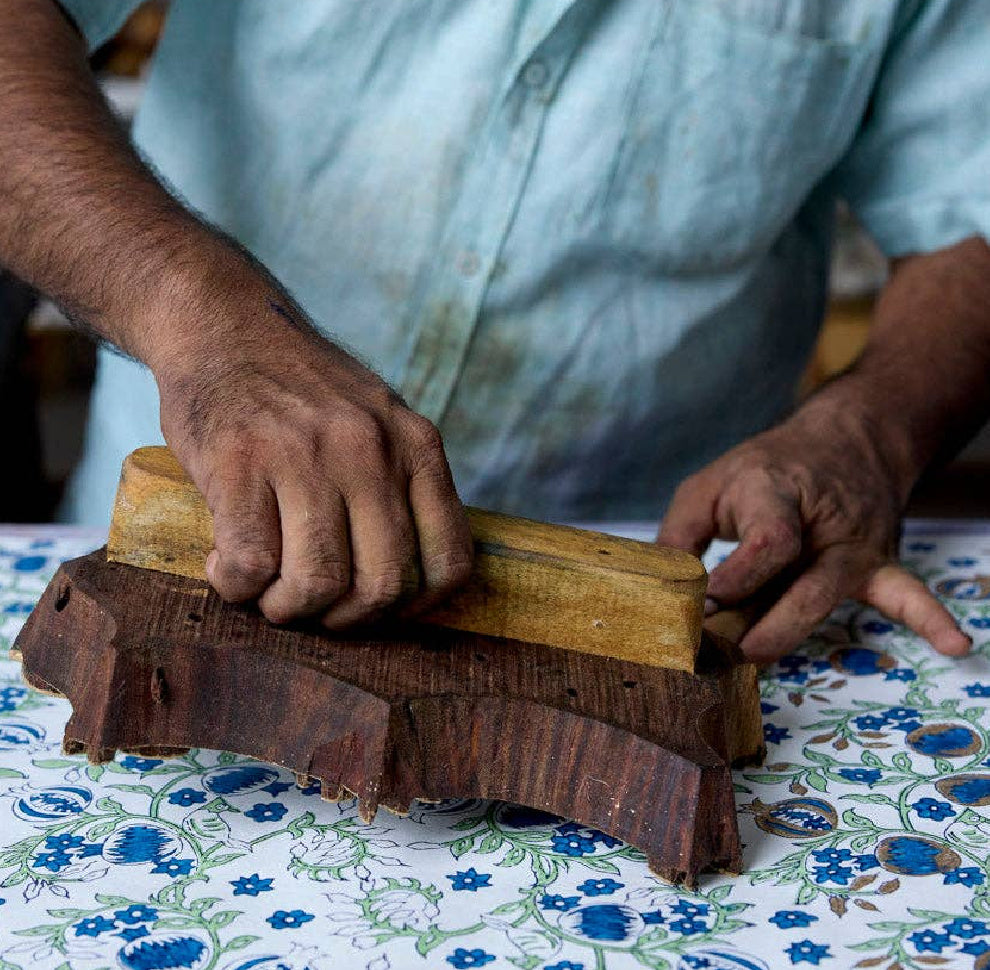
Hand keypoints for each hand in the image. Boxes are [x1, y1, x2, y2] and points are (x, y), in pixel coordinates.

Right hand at [147, 255, 473, 628]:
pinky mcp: (239, 463)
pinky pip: (251, 566)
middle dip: (346, 619)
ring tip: (267, 590)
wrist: (223, 323)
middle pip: (384, 585)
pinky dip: (236, 586)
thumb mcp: (379, 421)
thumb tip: (408, 585)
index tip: (378, 609)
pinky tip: (226, 566)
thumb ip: (401, 486)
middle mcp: (369, 450)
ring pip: (318, 585)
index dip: (416, 608)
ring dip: (287, 609)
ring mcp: (305, 455)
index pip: (450, 561)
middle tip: (313, 606)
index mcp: (415, 445)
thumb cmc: (301, 390)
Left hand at [658, 399, 970, 662]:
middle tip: (719, 650)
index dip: (735, 578)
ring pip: (827, 597)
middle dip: (758, 623)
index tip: (701, 606)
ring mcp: (855, 547)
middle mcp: (821, 522)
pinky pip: (906, 593)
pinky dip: (929, 618)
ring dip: (789, 632)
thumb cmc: (763, 470)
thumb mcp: (709, 486)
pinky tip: (956, 644)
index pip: (765, 541)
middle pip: (799, 582)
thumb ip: (678, 536)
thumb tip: (654, 592)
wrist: (846, 440)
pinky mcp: (877, 565)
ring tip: (752, 658)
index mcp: (775, 492)